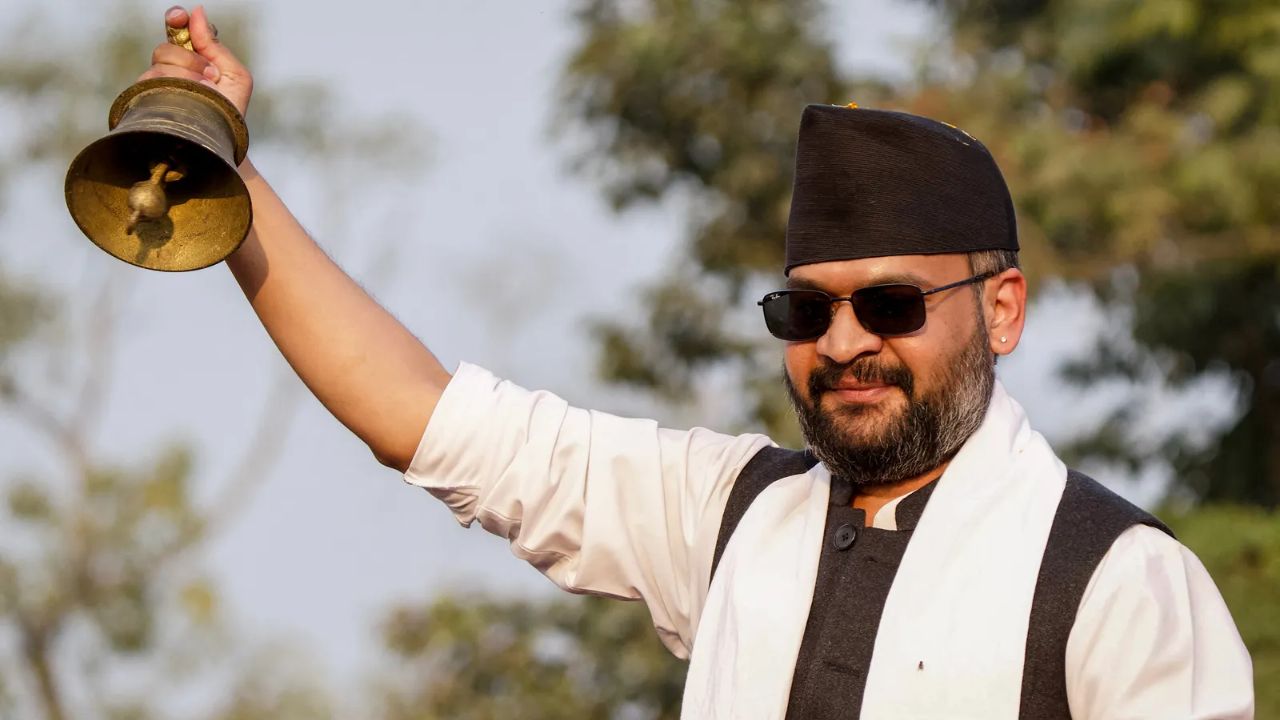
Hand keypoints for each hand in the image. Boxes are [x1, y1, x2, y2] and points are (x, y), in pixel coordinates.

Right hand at [138, 5, 253, 116]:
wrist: (221, 146)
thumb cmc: (230, 112)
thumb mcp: (235, 76)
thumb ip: (216, 46)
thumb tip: (196, 12)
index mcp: (192, 58)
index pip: (176, 30)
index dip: (176, 20)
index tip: (178, 18)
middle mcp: (169, 70)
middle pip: (166, 48)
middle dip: (191, 60)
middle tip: (211, 78)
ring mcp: (154, 86)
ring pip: (158, 66)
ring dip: (187, 78)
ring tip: (204, 96)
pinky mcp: (143, 102)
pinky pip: (151, 83)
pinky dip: (174, 89)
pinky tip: (188, 103)